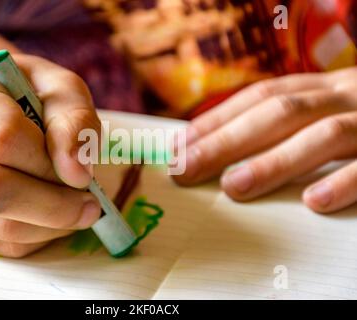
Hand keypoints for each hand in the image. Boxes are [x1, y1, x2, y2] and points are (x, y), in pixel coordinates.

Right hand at [0, 54, 101, 256]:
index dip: (50, 164)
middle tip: (92, 205)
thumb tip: (76, 172)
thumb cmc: (29, 94)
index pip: (3, 139)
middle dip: (54, 206)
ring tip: (78, 210)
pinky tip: (55, 219)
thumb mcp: (61, 89)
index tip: (85, 174)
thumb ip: (74, 121)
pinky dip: (37, 238)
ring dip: (50, 226)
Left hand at [174, 67, 356, 212]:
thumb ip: (289, 123)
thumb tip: (222, 151)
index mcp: (324, 88)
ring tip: (232, 186)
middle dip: (226, 141)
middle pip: (280, 113)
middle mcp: (345, 97)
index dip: (218, 119)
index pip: (262, 97)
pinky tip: (313, 201)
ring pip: (322, 135)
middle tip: (185, 169)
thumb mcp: (330, 108)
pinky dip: (342, 182)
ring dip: (272, 162)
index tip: (180, 145)